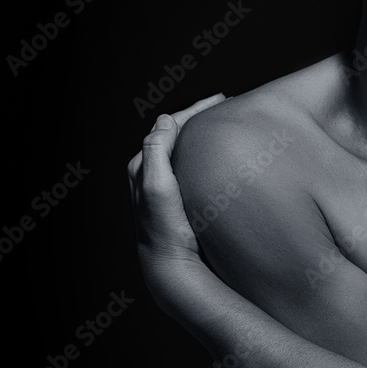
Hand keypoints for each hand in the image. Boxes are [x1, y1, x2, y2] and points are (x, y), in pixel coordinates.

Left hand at [127, 94, 225, 298]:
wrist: (172, 267)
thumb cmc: (164, 230)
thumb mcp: (157, 187)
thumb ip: (157, 150)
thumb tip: (166, 119)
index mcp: (142, 167)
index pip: (168, 126)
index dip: (194, 110)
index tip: (220, 100)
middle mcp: (150, 176)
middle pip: (175, 135)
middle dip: (198, 118)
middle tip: (223, 108)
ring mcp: (165, 189)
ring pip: (182, 151)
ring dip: (201, 137)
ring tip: (222, 127)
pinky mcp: (178, 203)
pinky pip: (190, 168)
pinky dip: (204, 156)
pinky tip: (219, 160)